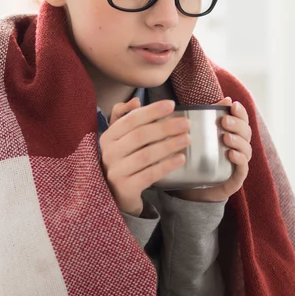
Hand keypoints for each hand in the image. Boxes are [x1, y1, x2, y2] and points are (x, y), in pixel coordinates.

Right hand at [100, 98, 190, 215]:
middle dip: (165, 127)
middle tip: (186, 124)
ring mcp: (116, 172)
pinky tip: (181, 159)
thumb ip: (125, 117)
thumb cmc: (122, 160)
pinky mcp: (126, 188)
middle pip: (140, 136)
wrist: (116, 194)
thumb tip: (136, 101)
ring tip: (187, 139)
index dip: (152, 111)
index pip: (130, 119)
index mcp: (108, 137)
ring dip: (169, 145)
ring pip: (146, 155)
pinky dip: (166, 166)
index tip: (172, 105)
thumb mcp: (119, 138)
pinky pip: (149, 175)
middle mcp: (109, 153)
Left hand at [174, 97, 252, 203]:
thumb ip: (209, 117)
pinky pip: (243, 168)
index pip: (242, 121)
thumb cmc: (196, 158)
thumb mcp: (199, 136)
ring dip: (238, 141)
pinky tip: (231, 154)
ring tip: (226, 137)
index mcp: (233, 135)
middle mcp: (240, 148)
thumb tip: (225, 98)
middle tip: (224, 121)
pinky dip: (239, 159)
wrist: (190, 189)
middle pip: (246, 133)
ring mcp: (240, 164)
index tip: (233, 105)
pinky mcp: (236, 178)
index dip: (241, 112)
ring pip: (246, 149)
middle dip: (237, 125)